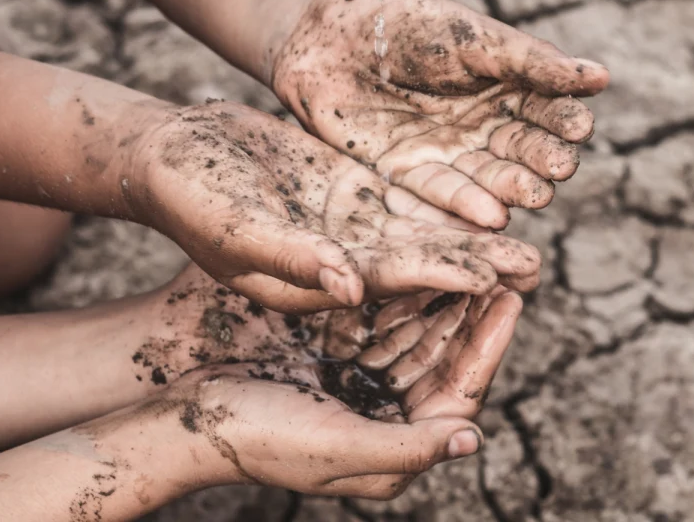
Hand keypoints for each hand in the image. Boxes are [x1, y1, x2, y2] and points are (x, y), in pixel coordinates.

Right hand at [127, 267, 521, 498]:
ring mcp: (354, 371)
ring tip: (473, 247)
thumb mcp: (337, 447)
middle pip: (442, 353)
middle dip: (473, 309)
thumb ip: (406, 448)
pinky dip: (400, 279)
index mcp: (391, 442)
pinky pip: (378, 306)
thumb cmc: (257, 436)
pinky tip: (420, 246)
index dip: (487, 345)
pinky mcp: (327, 340)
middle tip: (506, 262)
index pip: (458, 390)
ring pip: (414, 324)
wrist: (180, 407)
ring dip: (443, 289)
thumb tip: (474, 439)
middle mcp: (380, 406)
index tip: (512, 298)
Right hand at [128, 102, 539, 312]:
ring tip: (526, 235)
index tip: (492, 279)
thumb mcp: (236, 231)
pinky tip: (484, 194)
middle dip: (474, 266)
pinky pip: (403, 196)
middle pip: (418, 265)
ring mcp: (346, 226)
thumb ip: (293, 258)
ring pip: (418, 232)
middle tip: (535, 268)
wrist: (170, 155)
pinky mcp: (347, 191)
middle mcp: (338, 263)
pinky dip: (441, 197)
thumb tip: (352, 286)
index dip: (441, 279)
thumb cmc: (190, 199)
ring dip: (468, 235)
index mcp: (314, 284)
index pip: (389, 284)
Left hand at [272, 0, 609, 229]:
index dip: (563, 120)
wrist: (324, 32)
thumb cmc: (403, 21)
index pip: (546, 109)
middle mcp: (481, 126)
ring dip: (511, 190)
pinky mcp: (404, 175)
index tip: (580, 127)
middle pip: (520, 151)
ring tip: (531, 195)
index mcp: (505, 87)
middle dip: (541, 161)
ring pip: (486, 180)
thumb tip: (600, 77)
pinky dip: (464, 208)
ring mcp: (445, 153)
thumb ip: (530, 61)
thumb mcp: (471, 37)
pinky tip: (489, 217)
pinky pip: (437, 196)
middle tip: (558, 168)